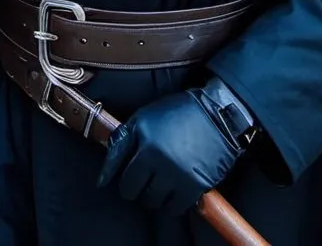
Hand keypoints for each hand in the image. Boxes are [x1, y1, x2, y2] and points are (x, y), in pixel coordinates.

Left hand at [97, 87, 246, 216]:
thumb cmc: (176, 112)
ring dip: (154, 197)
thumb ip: (122, 140)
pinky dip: (171, 204)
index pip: (123, 175)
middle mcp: (159, 159)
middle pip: (137, 192)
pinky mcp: (196, 184)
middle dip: (136, 189)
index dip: (118, 181)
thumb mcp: (143, 117)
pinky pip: (175, 208)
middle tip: (142, 182)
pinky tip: (173, 191)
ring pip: (155, 202)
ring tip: (159, 184)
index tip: (114, 183)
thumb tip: (105, 172)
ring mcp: (178, 173)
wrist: (216, 113)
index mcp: (144, 141)